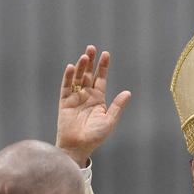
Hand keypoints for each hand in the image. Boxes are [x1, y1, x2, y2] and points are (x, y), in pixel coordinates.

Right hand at [56, 45, 131, 166]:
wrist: (78, 146)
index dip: (103, 67)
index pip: (101, 79)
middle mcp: (86, 96)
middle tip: (92, 48)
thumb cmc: (95, 136)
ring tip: (85, 56)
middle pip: (88, 74)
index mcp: (98, 99)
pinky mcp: (64, 101)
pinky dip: (68, 77)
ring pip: (78, 78)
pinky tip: (72, 67)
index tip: (106, 54)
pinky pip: (66, 87)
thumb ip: (117, 106)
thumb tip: (128, 93)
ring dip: (81, 67)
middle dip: (90, 62)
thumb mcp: (110, 120)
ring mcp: (75, 97)